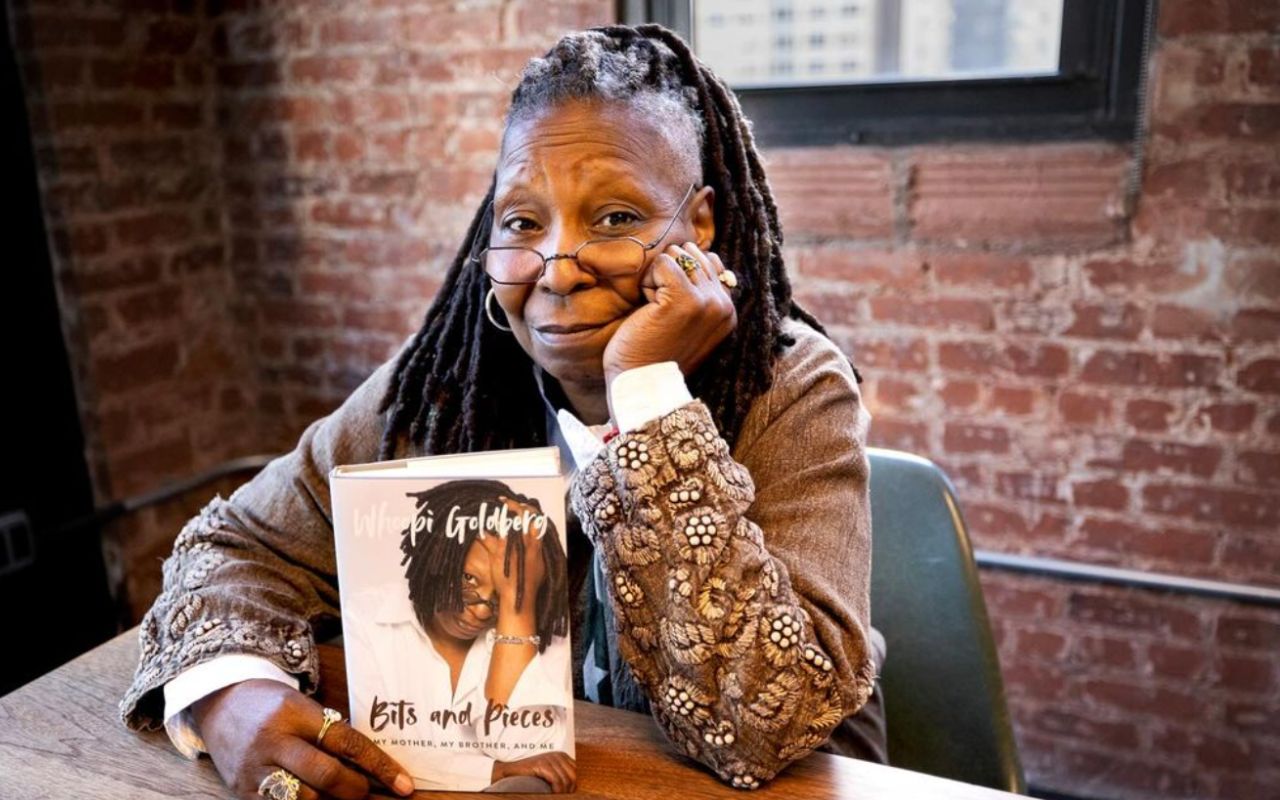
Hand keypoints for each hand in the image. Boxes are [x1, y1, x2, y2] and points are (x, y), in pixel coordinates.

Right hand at [189, 679, 413, 799]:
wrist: (219, 701)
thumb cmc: (271, 704)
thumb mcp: (302, 706)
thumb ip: (331, 733)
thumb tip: (371, 768)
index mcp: (295, 713)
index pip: (347, 742)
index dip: (380, 767)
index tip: (404, 785)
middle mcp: (273, 741)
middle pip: (327, 775)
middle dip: (356, 789)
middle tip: (366, 792)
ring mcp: (255, 770)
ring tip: (340, 796)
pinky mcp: (242, 792)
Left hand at [480, 495, 548, 607]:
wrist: (518, 598)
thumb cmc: (529, 585)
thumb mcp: (539, 565)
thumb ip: (537, 551)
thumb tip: (536, 543)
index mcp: (536, 545)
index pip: (536, 519)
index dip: (528, 509)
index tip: (521, 504)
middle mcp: (525, 543)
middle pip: (521, 516)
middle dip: (512, 505)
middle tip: (503, 501)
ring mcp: (511, 547)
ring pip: (505, 523)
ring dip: (496, 514)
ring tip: (489, 508)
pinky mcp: (498, 553)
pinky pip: (488, 537)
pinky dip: (481, 530)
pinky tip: (476, 525)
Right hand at [491, 751, 576, 792]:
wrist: (511, 771)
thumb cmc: (530, 775)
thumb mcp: (549, 773)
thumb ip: (560, 775)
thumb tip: (574, 787)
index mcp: (561, 756)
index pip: (575, 771)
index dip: (573, 785)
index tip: (568, 794)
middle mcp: (557, 755)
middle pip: (573, 776)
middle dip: (570, 790)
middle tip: (563, 797)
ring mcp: (550, 759)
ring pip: (565, 780)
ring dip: (563, 792)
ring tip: (557, 797)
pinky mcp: (542, 764)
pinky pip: (556, 780)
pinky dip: (557, 791)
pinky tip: (552, 795)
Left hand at [603, 241, 736, 383]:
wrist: (642, 383)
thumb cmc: (656, 353)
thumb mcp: (688, 324)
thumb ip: (700, 294)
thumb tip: (695, 252)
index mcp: (728, 312)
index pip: (711, 262)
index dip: (682, 276)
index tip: (672, 310)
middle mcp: (723, 305)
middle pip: (693, 256)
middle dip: (669, 276)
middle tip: (660, 310)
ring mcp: (706, 301)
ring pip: (677, 257)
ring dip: (658, 279)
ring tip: (655, 310)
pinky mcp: (684, 298)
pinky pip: (663, 262)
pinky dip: (648, 281)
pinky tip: (648, 307)